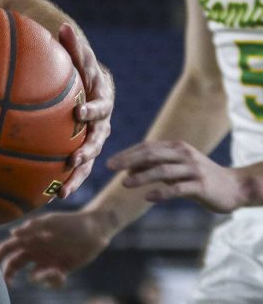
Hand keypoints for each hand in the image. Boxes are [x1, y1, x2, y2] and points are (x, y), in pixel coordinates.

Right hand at [0, 209, 111, 287]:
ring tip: (56, 273)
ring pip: (34, 276)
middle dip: (8, 274)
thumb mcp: (51, 223)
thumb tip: (12, 234)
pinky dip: (54, 281)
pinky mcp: (60, 270)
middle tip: (7, 284)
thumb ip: (32, 228)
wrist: (95, 230)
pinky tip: (62, 274)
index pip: (9, 247)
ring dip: (41, 278)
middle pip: (15, 264)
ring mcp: (47, 261)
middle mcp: (36, 250)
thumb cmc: (71, 223)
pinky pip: (51, 281)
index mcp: (30, 238)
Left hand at [57, 23, 113, 197]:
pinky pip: (80, 169)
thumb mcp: (78, 57)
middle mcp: (103, 121)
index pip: (100, 104)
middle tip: (75, 157)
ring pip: (90, 159)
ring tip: (64, 189)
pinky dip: (70, 181)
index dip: (91, 108)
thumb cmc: (80, 68)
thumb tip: (63, 25)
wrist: (90, 84)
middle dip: (87, 149)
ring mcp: (96, 138)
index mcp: (102, 98)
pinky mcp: (86, 151)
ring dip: (79, 175)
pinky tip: (55, 196)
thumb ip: (73, 45)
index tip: (78, 112)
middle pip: (98, 138)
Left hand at [108, 140, 244, 212]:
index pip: (146, 147)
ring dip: (141, 176)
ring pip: (162, 171)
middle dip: (128, 160)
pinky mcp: (201, 185)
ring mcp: (193, 169)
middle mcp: (184, 154)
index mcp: (176, 147)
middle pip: (151, 154)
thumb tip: (127, 169)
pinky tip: (148, 197)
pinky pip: (178, 188)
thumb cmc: (199, 177)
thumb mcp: (177, 167)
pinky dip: (161, 192)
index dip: (127, 154)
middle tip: (110, 168)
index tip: (109, 163)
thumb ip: (155, 166)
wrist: (234, 187)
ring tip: (124, 183)